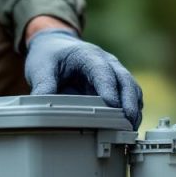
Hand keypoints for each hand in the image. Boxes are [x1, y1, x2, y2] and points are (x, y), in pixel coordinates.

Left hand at [25, 26, 142, 128]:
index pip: (102, 71)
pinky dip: (131, 110)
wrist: (55, 46)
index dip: (108, 87)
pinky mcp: (115, 85)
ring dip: (134, 108)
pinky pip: (129, 96)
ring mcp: (114, 73)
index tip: (112, 104)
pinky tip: (128, 127)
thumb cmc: (50, 56)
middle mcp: (107, 62)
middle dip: (129, 102)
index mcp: (88, 55)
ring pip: (131, 89)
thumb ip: (43, 86)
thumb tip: (41, 108)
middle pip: (125, 80)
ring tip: (131, 130)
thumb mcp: (41, 68)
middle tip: (129, 123)